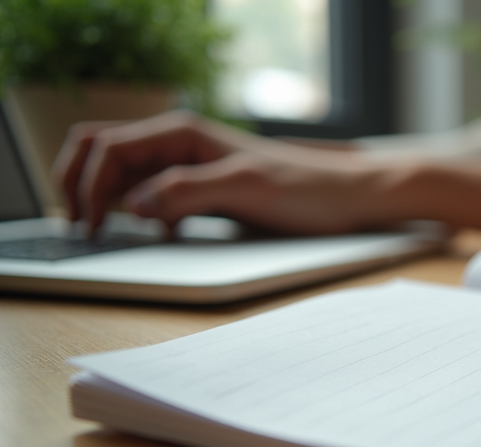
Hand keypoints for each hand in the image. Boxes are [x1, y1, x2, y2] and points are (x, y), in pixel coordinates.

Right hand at [53, 110, 399, 234]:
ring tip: (102, 231)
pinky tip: (150, 232)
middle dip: (82, 182)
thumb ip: (187, 191)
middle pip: (106, 152)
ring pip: (126, 174)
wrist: (350, 197)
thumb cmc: (307, 188)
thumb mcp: (245, 188)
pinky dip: (137, 210)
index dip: (90, 184)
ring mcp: (191, 167)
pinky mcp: (205, 190)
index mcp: (183, 133)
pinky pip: (154, 194)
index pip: (109, 148)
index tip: (91, 224)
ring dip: (105, 196)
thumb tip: (133, 203)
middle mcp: (181, 144)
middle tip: (80, 226)